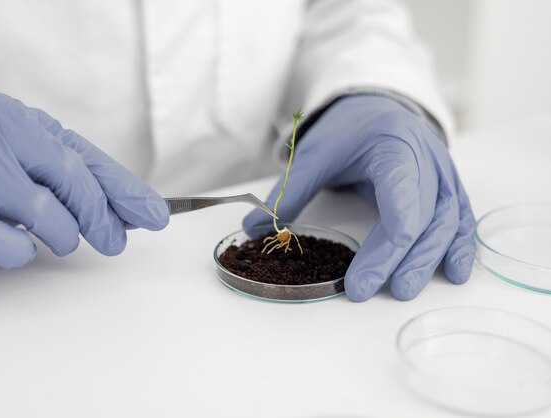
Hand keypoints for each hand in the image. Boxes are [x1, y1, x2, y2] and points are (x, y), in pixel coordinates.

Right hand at [0, 90, 168, 268]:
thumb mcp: (41, 164)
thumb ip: (89, 182)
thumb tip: (144, 211)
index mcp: (10, 117)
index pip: (81, 157)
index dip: (122, 189)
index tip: (156, 215)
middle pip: (66, 176)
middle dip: (99, 216)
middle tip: (113, 240)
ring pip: (39, 213)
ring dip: (58, 235)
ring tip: (54, 235)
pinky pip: (3, 245)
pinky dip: (19, 251)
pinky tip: (13, 241)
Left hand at [244, 95, 475, 300]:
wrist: (378, 103)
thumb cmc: (349, 127)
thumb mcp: (315, 152)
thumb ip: (288, 191)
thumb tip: (255, 228)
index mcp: (396, 149)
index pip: (401, 206)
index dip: (383, 251)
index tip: (358, 284)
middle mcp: (428, 162)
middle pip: (427, 220)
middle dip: (407, 261)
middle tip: (384, 294)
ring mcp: (444, 174)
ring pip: (449, 222)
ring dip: (431, 260)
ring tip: (407, 291)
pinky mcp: (448, 186)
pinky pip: (460, 218)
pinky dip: (459, 246)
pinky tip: (454, 273)